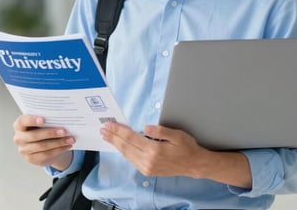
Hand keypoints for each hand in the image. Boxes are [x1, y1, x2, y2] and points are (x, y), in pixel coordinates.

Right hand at [13, 115, 74, 169]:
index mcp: (19, 125)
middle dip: (50, 133)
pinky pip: (46, 154)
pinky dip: (58, 150)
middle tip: (64, 131)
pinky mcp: (31, 158)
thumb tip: (61, 118)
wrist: (40, 145)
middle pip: (34, 135)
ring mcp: (23, 149)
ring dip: (58, 143)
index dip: (32, 120)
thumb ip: (46, 119)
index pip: (22, 121)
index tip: (44, 119)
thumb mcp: (40, 123)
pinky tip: (67, 146)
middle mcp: (19, 138)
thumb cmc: (40, 129)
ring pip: (42, 146)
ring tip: (70, 139)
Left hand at [100, 122, 252, 187]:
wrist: (193, 165)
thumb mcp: (177, 135)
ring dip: (116, 144)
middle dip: (113, 137)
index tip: (109, 125)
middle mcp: (148, 160)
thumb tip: (145, 128)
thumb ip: (160, 130)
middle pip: (125, 146)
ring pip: (127, 154)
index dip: (118, 130)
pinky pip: (131, 159)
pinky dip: (123, 151)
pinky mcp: (147, 171)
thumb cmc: (186, 147)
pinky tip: (119, 145)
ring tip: (107, 136)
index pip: (131, 137)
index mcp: (155, 150)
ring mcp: (147, 167)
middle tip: (102, 129)